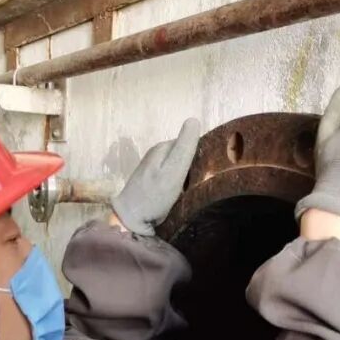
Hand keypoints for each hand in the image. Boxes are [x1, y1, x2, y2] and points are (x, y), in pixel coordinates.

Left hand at [111, 118, 201, 235]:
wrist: (130, 220)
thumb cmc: (154, 196)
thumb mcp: (173, 171)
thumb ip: (184, 147)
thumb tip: (194, 119)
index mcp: (162, 147)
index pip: (190, 142)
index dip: (201, 153)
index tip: (208, 169)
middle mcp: (157, 154)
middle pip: (184, 154)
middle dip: (194, 165)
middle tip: (200, 182)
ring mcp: (153, 167)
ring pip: (179, 166)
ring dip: (187, 176)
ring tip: (192, 189)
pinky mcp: (153, 181)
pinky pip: (172, 177)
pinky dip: (179, 183)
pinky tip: (181, 194)